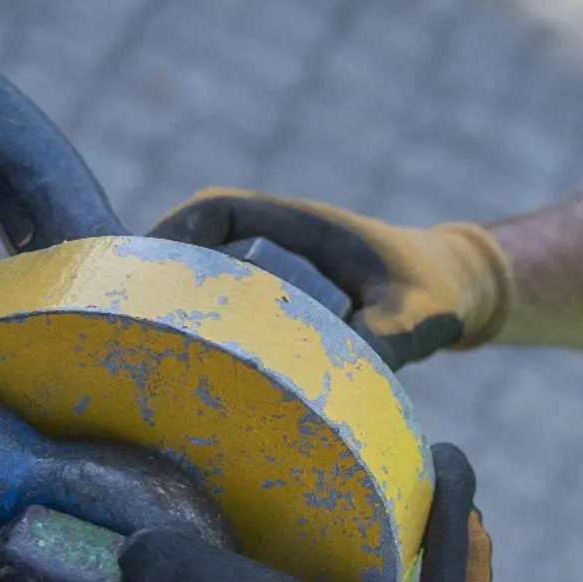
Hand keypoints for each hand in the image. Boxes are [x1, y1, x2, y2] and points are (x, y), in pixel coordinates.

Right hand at [150, 191, 512, 368]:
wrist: (455, 289)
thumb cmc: (436, 291)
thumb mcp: (419, 315)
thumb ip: (390, 338)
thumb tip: (348, 372)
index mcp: (303, 224)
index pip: (221, 208)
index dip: (175, 230)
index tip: (142, 264)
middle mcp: (281, 241)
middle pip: (199, 241)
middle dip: (160, 271)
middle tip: (127, 319)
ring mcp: (277, 269)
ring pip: (210, 273)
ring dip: (179, 300)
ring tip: (145, 347)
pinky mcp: (280, 301)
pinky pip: (230, 303)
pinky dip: (207, 323)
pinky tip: (190, 369)